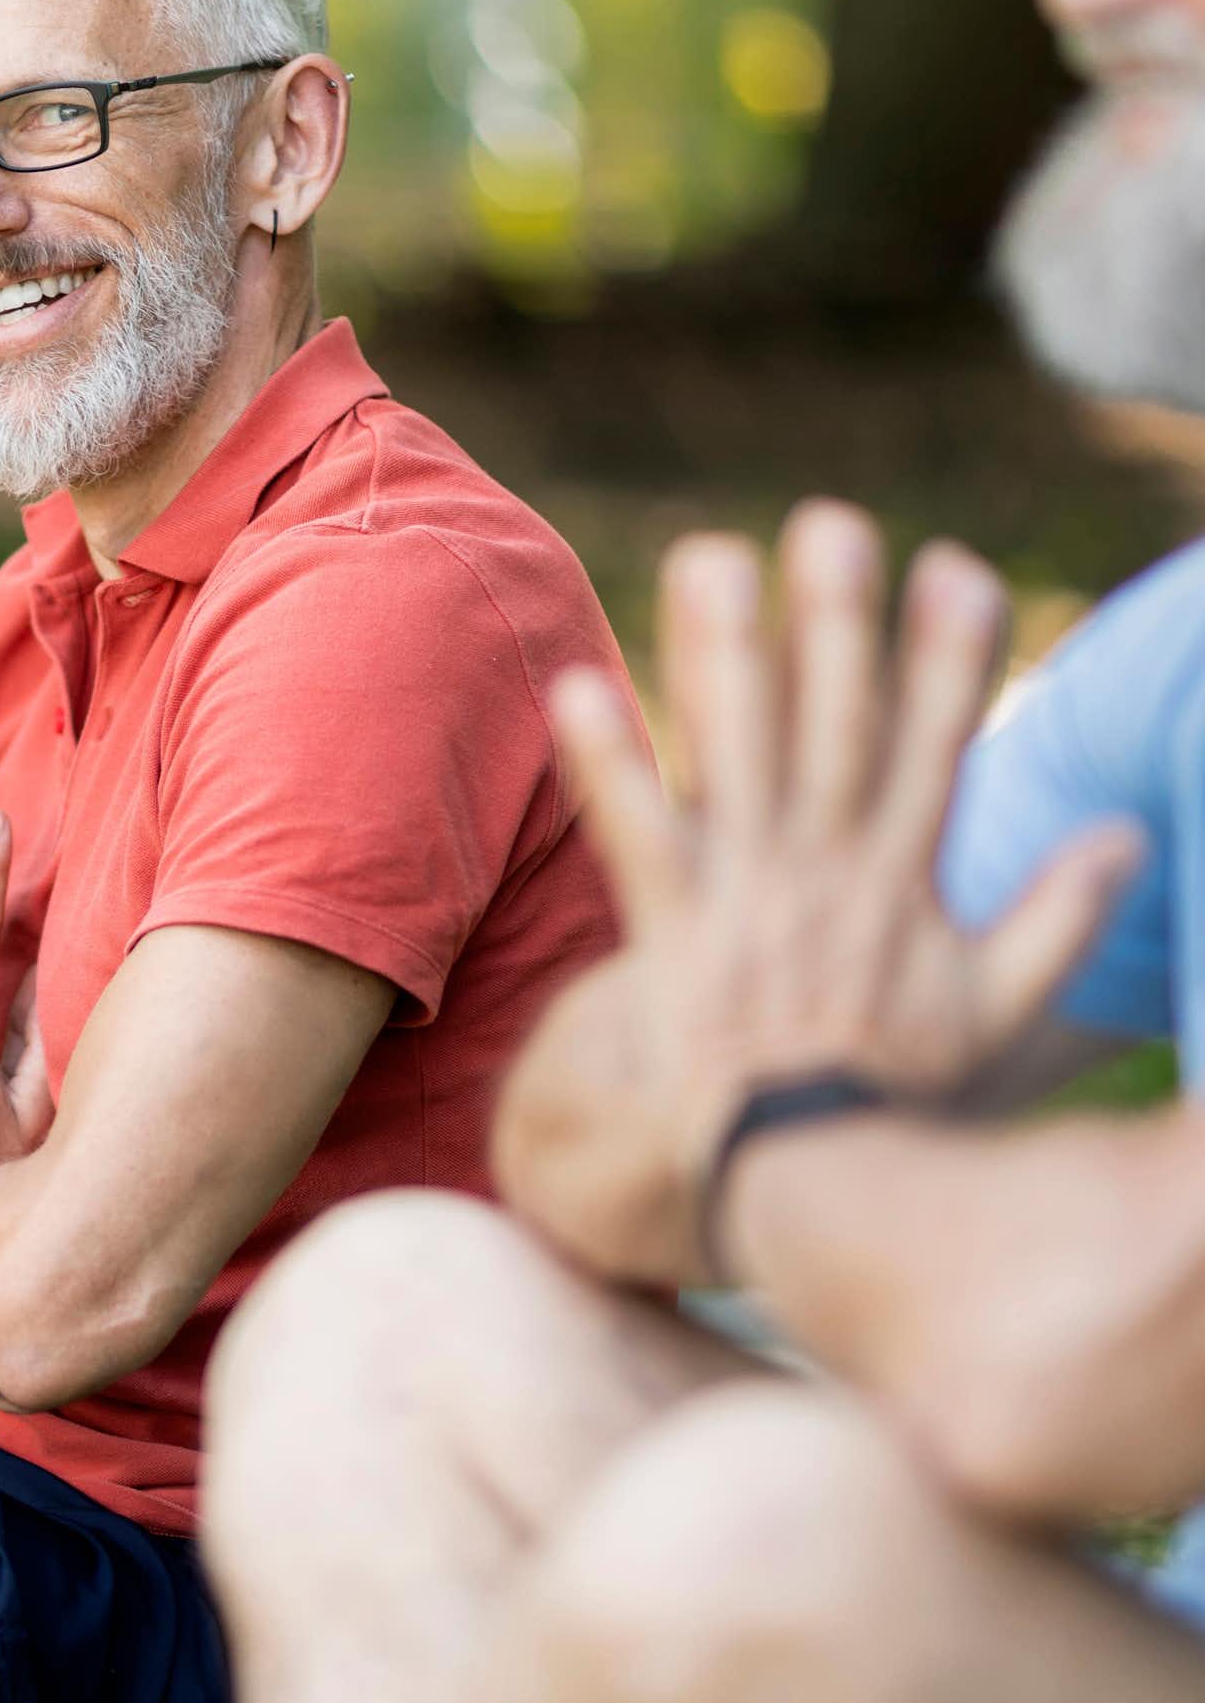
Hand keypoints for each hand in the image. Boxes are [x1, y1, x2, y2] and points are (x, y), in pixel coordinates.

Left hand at [551, 500, 1141, 1241]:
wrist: (795, 1178)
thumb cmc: (886, 1090)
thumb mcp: (993, 1012)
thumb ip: (1058, 921)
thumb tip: (1127, 837)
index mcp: (901, 879)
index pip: (938, 745)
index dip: (949, 657)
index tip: (954, 567)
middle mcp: (827, 869)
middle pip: (835, 727)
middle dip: (835, 624)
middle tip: (828, 524)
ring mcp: (747, 895)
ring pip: (738, 754)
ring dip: (722, 656)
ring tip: (709, 559)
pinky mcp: (672, 927)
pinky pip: (635, 834)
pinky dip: (607, 765)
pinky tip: (575, 689)